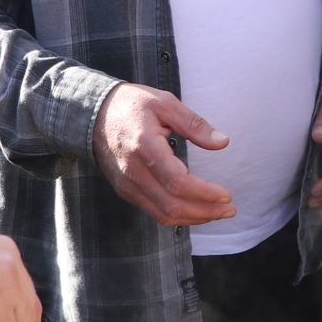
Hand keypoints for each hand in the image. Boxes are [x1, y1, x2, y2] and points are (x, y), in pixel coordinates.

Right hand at [92, 83, 233, 226]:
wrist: (90, 115)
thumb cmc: (131, 105)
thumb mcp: (165, 103)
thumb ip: (194, 124)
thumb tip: (222, 142)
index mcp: (145, 147)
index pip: (178, 182)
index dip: (205, 194)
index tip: (226, 195)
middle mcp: (133, 171)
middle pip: (172, 205)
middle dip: (206, 212)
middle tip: (230, 209)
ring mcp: (127, 185)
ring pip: (164, 214)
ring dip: (195, 218)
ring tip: (218, 212)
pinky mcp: (126, 191)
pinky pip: (155, 212)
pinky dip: (179, 215)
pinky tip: (197, 209)